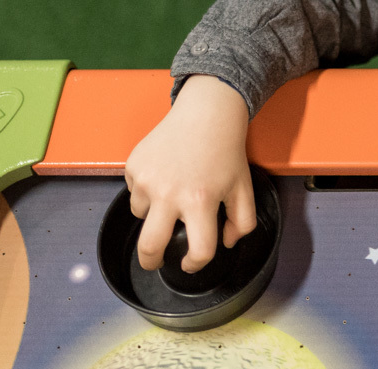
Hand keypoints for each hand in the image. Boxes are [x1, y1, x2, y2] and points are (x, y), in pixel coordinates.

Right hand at [124, 74, 257, 271]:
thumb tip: (225, 243)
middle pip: (149, 247)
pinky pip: (134, 191)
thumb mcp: (244, 186)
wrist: (206, 113)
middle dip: (150, 262)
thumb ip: (243, 221)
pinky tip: (165, 172)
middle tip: (155, 261)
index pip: (198, 250)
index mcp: (201, 201)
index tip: (191, 263)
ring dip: (153, 213)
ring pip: (141, 216)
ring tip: (172, 191)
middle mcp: (170, 194)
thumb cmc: (226, 150)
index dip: (196, 263)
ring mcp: (147, 180)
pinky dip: (146, 190)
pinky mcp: (133, 167)